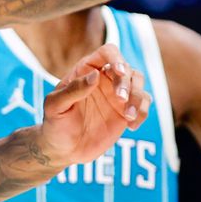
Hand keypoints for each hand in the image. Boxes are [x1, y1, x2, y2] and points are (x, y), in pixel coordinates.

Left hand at [36, 44, 151, 165]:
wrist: (64, 149)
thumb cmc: (55, 124)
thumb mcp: (56, 106)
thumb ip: (73, 89)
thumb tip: (95, 75)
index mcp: (86, 71)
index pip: (107, 53)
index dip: (116, 58)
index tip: (119, 72)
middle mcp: (105, 79)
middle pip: (127, 69)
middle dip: (127, 83)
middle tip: (121, 100)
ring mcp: (118, 95)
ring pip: (139, 84)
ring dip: (138, 98)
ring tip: (128, 116)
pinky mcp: (127, 111)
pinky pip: (144, 105)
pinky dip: (143, 113)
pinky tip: (131, 126)